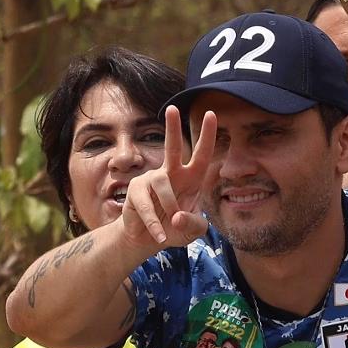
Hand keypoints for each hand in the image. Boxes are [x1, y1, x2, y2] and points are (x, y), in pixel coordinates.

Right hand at [121, 106, 215, 247]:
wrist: (148, 240)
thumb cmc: (175, 230)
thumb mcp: (193, 231)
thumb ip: (193, 225)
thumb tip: (177, 217)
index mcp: (192, 179)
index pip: (202, 155)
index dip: (207, 135)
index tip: (211, 114)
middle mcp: (172, 175)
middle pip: (173, 148)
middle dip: (172, 128)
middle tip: (172, 107)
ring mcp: (152, 181)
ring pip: (162, 184)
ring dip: (169, 205)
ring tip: (172, 223)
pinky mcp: (136, 191)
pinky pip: (146, 204)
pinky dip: (154, 223)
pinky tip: (159, 235)